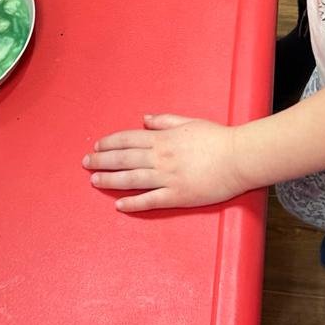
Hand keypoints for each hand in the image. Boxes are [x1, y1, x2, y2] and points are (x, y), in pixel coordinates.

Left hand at [84, 114, 244, 211]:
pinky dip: (133, 203)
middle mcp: (161, 157)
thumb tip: (145, 118)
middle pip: (124, 158)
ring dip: (111, 180)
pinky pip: (150, 200)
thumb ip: (165, 120)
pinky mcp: (177, 195)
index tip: (97, 146)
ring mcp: (168, 177)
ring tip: (94, 181)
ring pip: (132, 179)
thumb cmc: (217, 138)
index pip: (128, 139)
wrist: (238, 158)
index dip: (110, 143)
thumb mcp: (189, 122)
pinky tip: (120, 205)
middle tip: (86, 163)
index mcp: (163, 138)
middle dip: (102, 161)